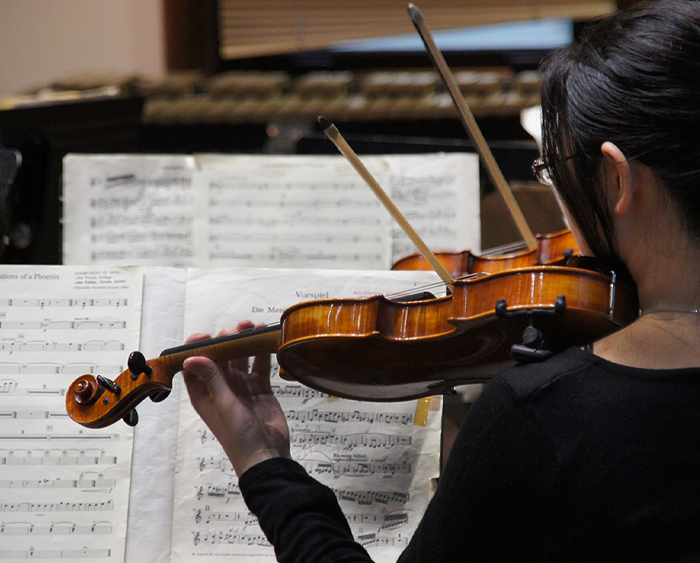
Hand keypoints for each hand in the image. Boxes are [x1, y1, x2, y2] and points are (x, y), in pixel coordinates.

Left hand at [182, 320, 290, 476]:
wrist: (266, 454)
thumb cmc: (239, 437)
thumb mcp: (223, 404)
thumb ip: (212, 378)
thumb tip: (191, 357)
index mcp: (204, 394)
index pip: (194, 365)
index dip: (197, 348)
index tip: (205, 335)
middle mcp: (221, 387)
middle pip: (220, 357)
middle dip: (226, 340)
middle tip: (235, 331)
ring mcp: (241, 387)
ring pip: (240, 357)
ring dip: (244, 342)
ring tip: (251, 327)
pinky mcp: (260, 388)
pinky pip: (259, 365)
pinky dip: (261, 352)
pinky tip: (264, 338)